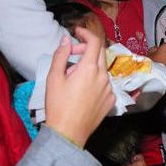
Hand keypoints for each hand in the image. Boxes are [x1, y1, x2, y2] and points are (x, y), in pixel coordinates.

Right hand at [45, 28, 114, 147]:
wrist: (68, 133)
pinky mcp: (111, 99)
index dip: (86, 33)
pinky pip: (105, 83)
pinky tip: (82, 90)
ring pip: (101, 69)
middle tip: (71, 54)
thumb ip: (61, 55)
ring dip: (89, 66)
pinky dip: (95, 80)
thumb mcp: (54, 78)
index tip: (77, 32)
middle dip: (86, 48)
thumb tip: (66, 39)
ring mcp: (109, 88)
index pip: (94, 42)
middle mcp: (104, 76)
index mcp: (90, 69)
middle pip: (100, 53)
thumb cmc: (58, 105)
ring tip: (73, 77)